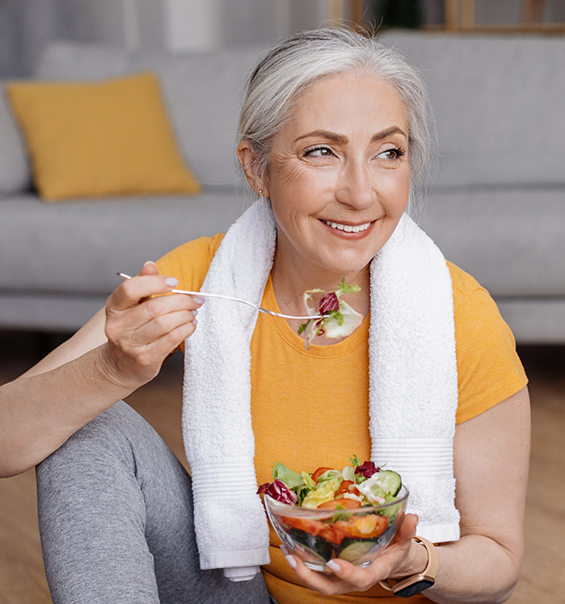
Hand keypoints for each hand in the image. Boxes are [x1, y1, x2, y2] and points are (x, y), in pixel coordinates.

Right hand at [101, 261, 202, 387]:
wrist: (120, 366)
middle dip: (181, 301)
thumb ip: (142, 284)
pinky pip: (171, 340)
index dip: (154, 282)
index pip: (130, 289)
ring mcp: (130, 345)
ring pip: (164, 324)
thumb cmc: (131, 330)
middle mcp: (118, 326)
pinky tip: (190, 325)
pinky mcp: (145, 359)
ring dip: (185, 315)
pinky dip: (185, 330)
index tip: (174, 282)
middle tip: (196, 299)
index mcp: (114, 308)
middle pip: (154, 308)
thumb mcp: (131, 306)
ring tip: (193, 312)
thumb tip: (150, 265)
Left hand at [281, 513, 421, 595]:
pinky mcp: (331, 572)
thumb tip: (411, 516)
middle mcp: (352, 578)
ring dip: (300, 569)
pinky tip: (289, 546)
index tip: (334, 563)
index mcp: (372, 572)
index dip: (346, 573)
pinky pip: (314, 572)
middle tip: (295, 558)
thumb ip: (406, 530)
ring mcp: (340, 577)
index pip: (359, 579)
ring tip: (286, 551)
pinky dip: (300, 562)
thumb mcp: (403, 541)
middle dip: (310, 576)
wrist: (390, 559)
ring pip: (317, 582)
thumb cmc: (394, 550)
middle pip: (329, 587)